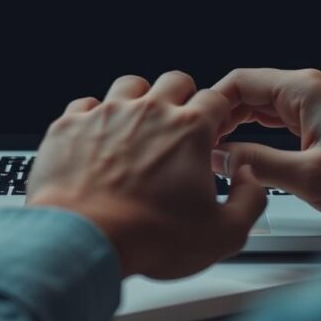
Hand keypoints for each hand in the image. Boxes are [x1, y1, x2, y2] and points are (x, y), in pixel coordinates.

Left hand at [27, 71, 267, 279]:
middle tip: (178, 123)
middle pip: (174, 80)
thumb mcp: (223, 234)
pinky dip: (95, 117)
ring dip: (139, 100)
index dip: (217, 112)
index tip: (213, 127)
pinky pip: (86, 104)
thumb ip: (249, 200)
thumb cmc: (148, 238)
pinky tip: (98, 137)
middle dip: (182, 97)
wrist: (83, 239)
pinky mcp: (71, 125)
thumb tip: (249, 180)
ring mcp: (106, 113)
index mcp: (189, 130)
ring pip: (130, 85)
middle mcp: (148, 112)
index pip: (215, 98)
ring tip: (137, 125)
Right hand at [211, 69, 320, 219]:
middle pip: (245, 92)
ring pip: (259, 106)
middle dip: (219, 117)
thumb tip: (221, 158)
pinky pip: (275, 120)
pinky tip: (243, 153)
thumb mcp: (309, 177)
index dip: (210, 105)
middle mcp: (308, 90)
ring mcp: (315, 105)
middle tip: (197, 144)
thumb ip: (258, 165)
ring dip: (235, 126)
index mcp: (303, 90)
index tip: (193, 130)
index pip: (238, 81)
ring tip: (213, 151)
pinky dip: (254, 133)